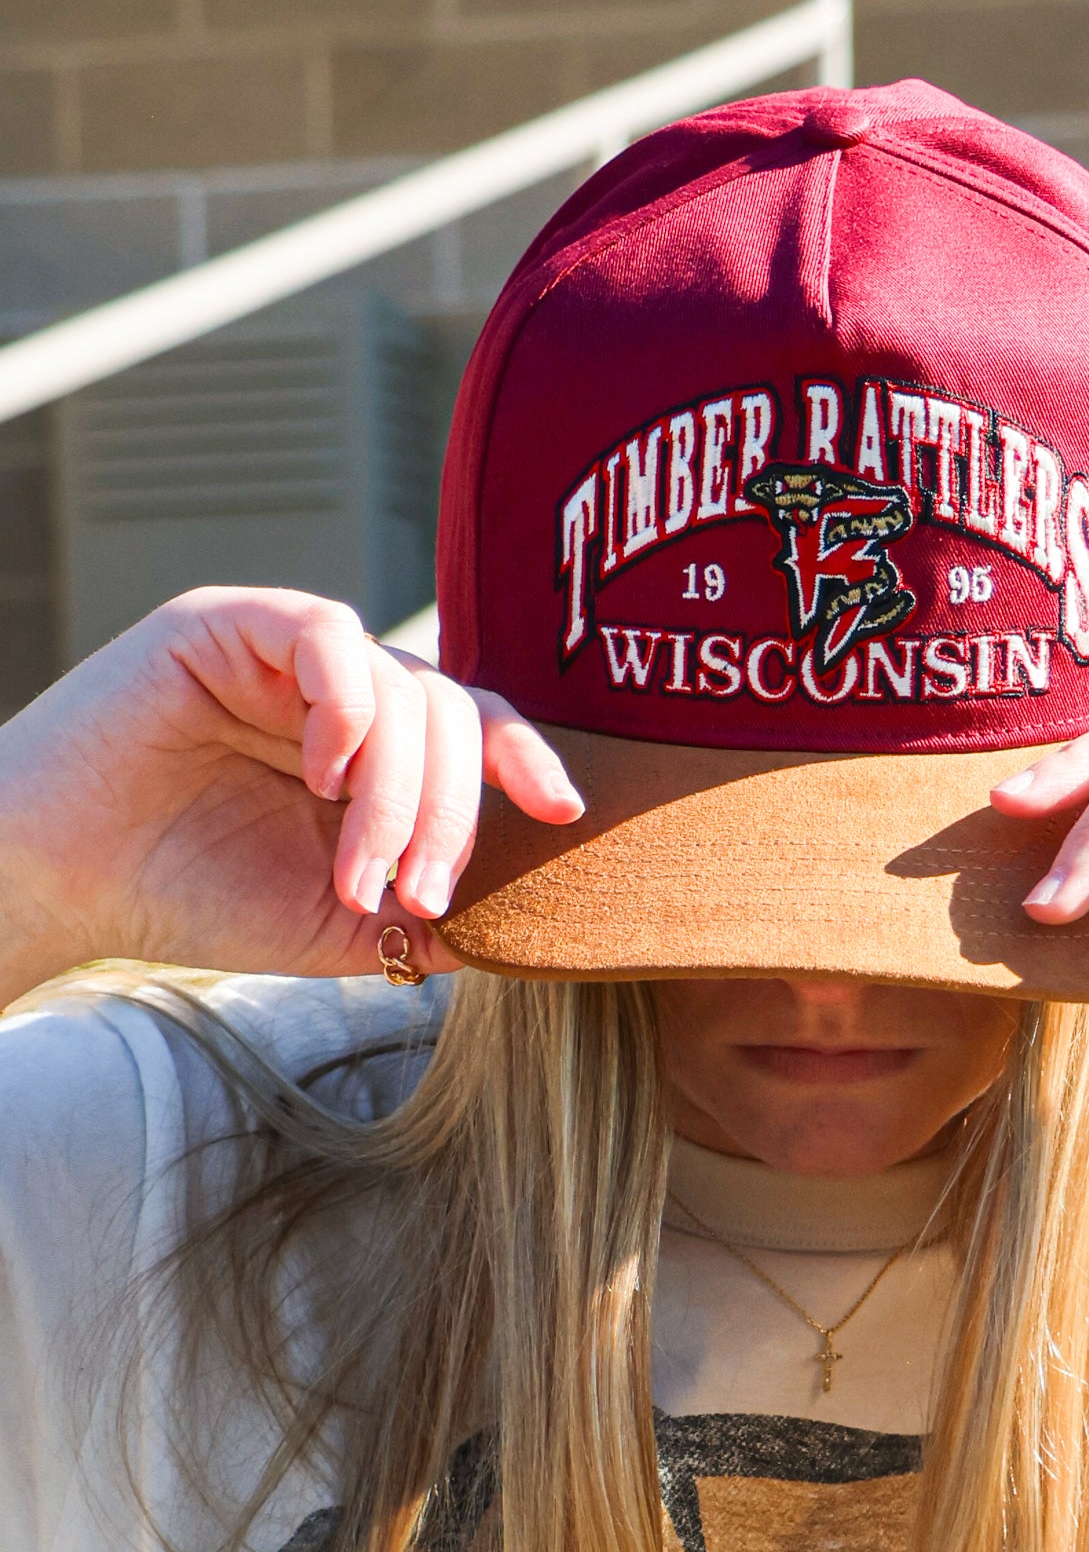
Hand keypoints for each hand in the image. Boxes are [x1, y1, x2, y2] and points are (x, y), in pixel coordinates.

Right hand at [0, 587, 581, 1005]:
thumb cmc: (189, 897)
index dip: (524, 760)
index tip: (562, 811)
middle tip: (415, 893)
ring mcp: (285, 653)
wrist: (63, 887)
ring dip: (396, 793)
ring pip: (401, 685)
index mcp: (371, 746)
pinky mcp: (227, 624)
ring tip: (354, 872)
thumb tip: (523, 927)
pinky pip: (330, 632)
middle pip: (451, 712)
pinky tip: (322, 777)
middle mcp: (337, 689)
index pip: (474, 728)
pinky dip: (349, 709)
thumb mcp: (336, 923)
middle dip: (449, 814)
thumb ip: (425, 917)